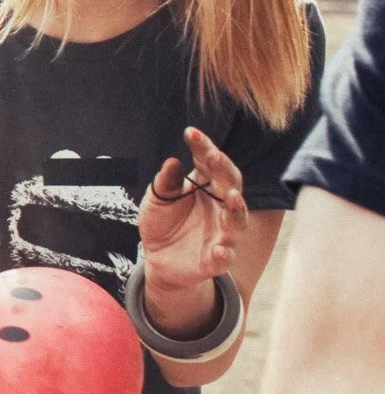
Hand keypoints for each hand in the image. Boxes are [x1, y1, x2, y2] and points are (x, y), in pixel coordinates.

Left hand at [139, 126, 248, 293]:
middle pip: (230, 185)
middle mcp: (220, 207)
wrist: (159, 259)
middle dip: (225, 171)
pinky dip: (223, 254)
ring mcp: (221, 234)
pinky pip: (223, 258)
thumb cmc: (163, 222)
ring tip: (231, 197)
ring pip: (236, 220)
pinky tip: (219, 249)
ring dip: (236, 209)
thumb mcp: (157, 199)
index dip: (203, 147)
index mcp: (206, 187)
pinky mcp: (214, 260)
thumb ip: (165, 182)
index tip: (190, 132)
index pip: (209, 162)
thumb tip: (172, 162)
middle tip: (215, 156)